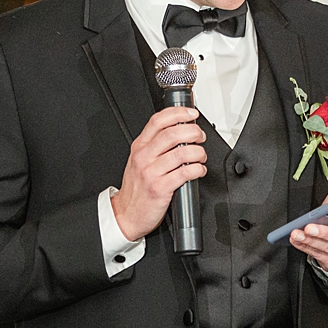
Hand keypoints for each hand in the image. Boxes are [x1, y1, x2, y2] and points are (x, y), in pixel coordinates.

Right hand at [111, 106, 207, 241]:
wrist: (126, 214)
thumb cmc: (136, 188)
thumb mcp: (139, 161)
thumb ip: (154, 145)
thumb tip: (180, 131)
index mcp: (139, 147)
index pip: (158, 121)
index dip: (178, 113)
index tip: (191, 114)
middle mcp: (144, 157)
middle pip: (172, 134)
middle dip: (193, 132)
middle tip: (200, 137)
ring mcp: (151, 173)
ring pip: (181, 153)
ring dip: (198, 152)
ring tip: (201, 156)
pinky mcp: (160, 188)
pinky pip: (184, 173)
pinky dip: (197, 169)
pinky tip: (199, 170)